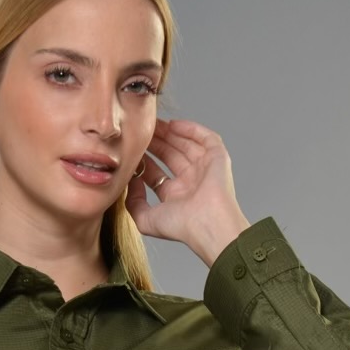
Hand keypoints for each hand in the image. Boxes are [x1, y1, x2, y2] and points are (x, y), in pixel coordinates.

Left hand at [124, 117, 251, 261]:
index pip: (157, 174)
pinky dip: (191, 129)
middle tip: (142, 131)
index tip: (132, 152)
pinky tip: (174, 124)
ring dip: (170, 134)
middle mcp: (190, 182)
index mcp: (175, 197)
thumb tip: (131, 182)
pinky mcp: (218, 159)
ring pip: (186, 145)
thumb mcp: (145, 220)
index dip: (144, 162)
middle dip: (156, 143)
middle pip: (170, 156)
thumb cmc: (180, 226)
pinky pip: (205, 138)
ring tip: (154, 123)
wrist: (207, 223)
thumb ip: (133, 202)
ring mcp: (204, 169)